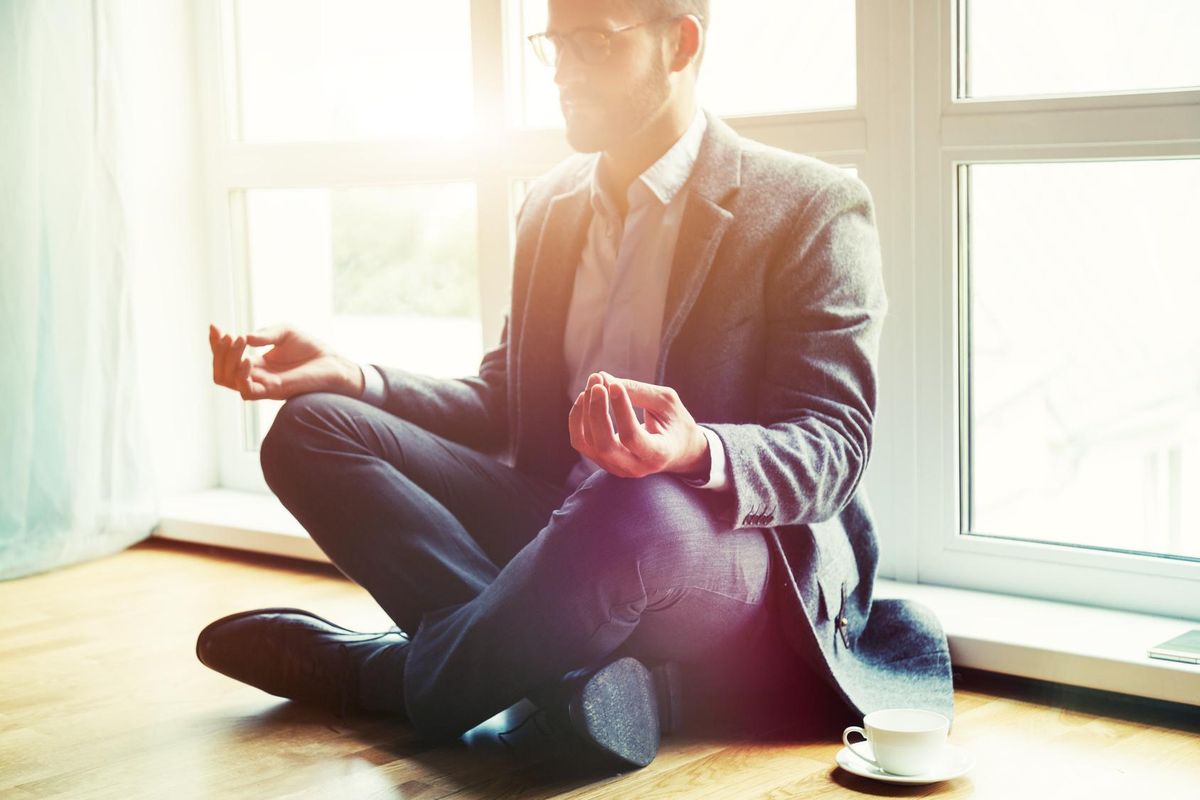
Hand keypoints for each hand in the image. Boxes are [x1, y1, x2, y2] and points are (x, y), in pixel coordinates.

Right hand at [208, 322, 362, 400]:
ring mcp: (263, 385)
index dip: (216, 343)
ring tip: (238, 341)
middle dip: (218, 352)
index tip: (214, 326)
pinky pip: (248, 391)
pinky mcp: (274, 391)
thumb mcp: (284, 332)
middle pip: (221, 372)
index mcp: (256, 364)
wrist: (333, 363)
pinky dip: (242, 375)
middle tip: (229, 335)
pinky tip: (249, 358)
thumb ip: (264, 334)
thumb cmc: (310, 348)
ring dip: (227, 360)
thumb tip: (244, 338)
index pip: (225, 358)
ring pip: (228, 381)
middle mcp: (256, 376)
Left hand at [568, 371, 708, 478]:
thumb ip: (638, 391)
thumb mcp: (666, 403)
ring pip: (589, 443)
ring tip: (594, 383)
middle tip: (597, 383)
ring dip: (585, 410)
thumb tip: (604, 379)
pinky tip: (585, 398)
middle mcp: (636, 467)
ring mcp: (617, 468)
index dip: (620, 410)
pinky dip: (578, 419)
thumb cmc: (674, 422)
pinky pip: (581, 442)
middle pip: (605, 445)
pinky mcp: (603, 462)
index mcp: (658, 454)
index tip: (614, 385)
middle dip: (596, 411)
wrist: (677, 449)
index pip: (631, 437)